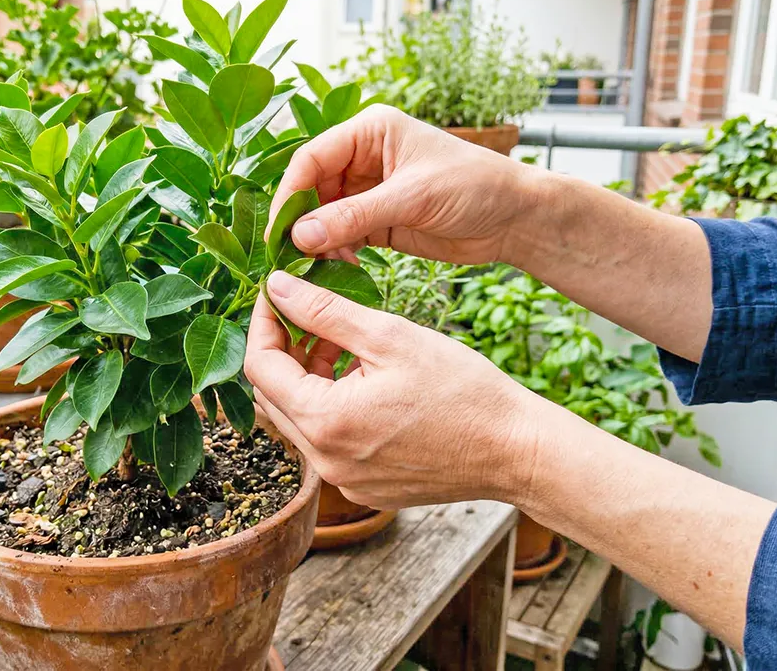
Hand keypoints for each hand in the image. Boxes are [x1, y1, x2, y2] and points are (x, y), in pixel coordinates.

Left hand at [244, 270, 545, 508]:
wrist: (515, 450)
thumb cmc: (463, 391)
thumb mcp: (390, 336)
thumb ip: (325, 311)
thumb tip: (277, 288)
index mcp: (325, 422)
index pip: (260, 367)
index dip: (263, 324)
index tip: (279, 295)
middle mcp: (325, 461)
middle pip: (274, 397)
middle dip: (285, 351)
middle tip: (313, 315)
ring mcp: (344, 480)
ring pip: (301, 421)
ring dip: (309, 379)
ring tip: (344, 345)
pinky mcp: (365, 487)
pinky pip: (329, 443)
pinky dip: (333, 408)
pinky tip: (365, 382)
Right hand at [272, 105, 536, 265]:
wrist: (516, 218)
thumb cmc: (475, 186)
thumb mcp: (412, 197)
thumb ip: (355, 216)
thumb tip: (301, 235)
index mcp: (370, 132)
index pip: (312, 158)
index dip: (291, 193)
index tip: (280, 229)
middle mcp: (364, 158)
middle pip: (312, 189)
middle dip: (301, 222)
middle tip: (290, 257)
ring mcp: (370, 191)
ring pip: (324, 216)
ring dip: (316, 242)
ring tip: (314, 268)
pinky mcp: (379, 222)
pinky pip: (342, 237)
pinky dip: (334, 255)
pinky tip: (335, 270)